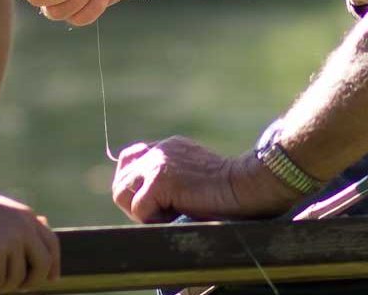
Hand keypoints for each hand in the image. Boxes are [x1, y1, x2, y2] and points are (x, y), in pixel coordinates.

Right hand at [0, 191, 60, 292]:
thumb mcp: (5, 207)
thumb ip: (21, 219)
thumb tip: (41, 224)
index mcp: (29, 218)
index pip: (53, 245)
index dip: (54, 265)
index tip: (51, 279)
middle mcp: (25, 229)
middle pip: (43, 265)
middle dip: (33, 281)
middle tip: (18, 288)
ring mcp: (12, 240)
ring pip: (18, 278)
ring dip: (5, 287)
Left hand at [109, 136, 302, 223]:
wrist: (246, 186)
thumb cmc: (230, 191)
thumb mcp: (195, 177)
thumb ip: (172, 178)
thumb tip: (148, 200)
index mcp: (168, 147)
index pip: (130, 161)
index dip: (136, 186)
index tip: (155, 203)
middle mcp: (159, 150)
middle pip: (120, 180)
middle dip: (134, 204)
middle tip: (162, 216)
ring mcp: (157, 163)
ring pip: (122, 194)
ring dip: (142, 213)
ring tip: (170, 216)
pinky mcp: (160, 180)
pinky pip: (139, 210)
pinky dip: (156, 221)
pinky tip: (179, 216)